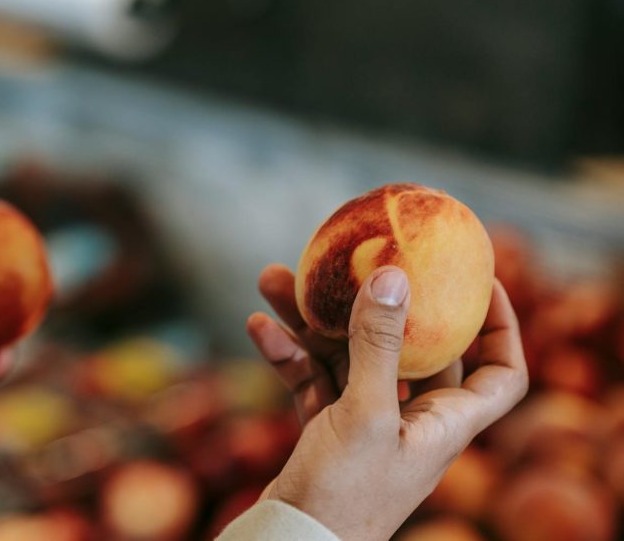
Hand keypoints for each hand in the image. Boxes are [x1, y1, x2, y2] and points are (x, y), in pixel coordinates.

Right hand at [247, 265, 527, 539]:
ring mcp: (367, 422)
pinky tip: (258, 327)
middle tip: (357, 261)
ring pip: (347, 356)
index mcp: (445, 421)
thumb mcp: (366, 415)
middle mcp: (412, 418)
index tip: (479, 281)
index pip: (500, 372)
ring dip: (313, 320)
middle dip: (376, 302)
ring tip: (277, 279)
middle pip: (409, 348)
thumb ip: (380, 345)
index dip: (500, 325)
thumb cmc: (345, 496)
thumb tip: (393, 277)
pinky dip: (287, 353)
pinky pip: (312, 378)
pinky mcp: (327, 428)